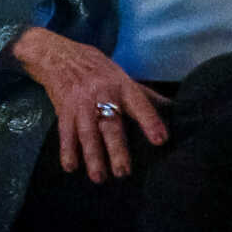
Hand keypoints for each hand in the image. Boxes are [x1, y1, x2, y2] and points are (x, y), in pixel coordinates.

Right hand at [10, 26, 168, 181]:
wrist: (56, 54)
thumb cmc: (96, 68)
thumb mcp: (122, 75)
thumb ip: (145, 95)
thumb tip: (175, 110)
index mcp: (121, 85)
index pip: (139, 103)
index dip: (149, 121)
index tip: (160, 140)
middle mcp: (101, 93)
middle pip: (110, 123)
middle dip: (116, 148)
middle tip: (123, 172)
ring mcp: (80, 102)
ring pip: (87, 132)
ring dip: (92, 156)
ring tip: (99, 177)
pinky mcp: (63, 109)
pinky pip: (65, 132)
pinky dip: (67, 150)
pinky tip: (70, 167)